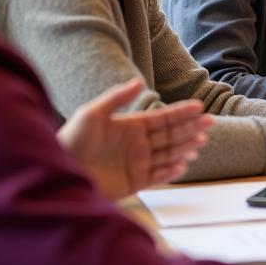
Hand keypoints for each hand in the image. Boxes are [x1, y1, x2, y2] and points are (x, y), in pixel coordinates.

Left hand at [57, 79, 211, 199]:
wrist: (56, 172)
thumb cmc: (69, 141)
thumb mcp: (90, 114)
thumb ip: (116, 98)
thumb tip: (139, 82)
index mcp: (131, 126)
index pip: (162, 118)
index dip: (181, 112)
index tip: (199, 107)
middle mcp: (137, 144)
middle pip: (171, 135)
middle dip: (191, 128)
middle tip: (209, 123)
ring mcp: (137, 163)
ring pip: (169, 154)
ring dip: (185, 148)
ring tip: (200, 143)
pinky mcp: (133, 182)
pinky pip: (158, 176)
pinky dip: (172, 171)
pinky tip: (184, 164)